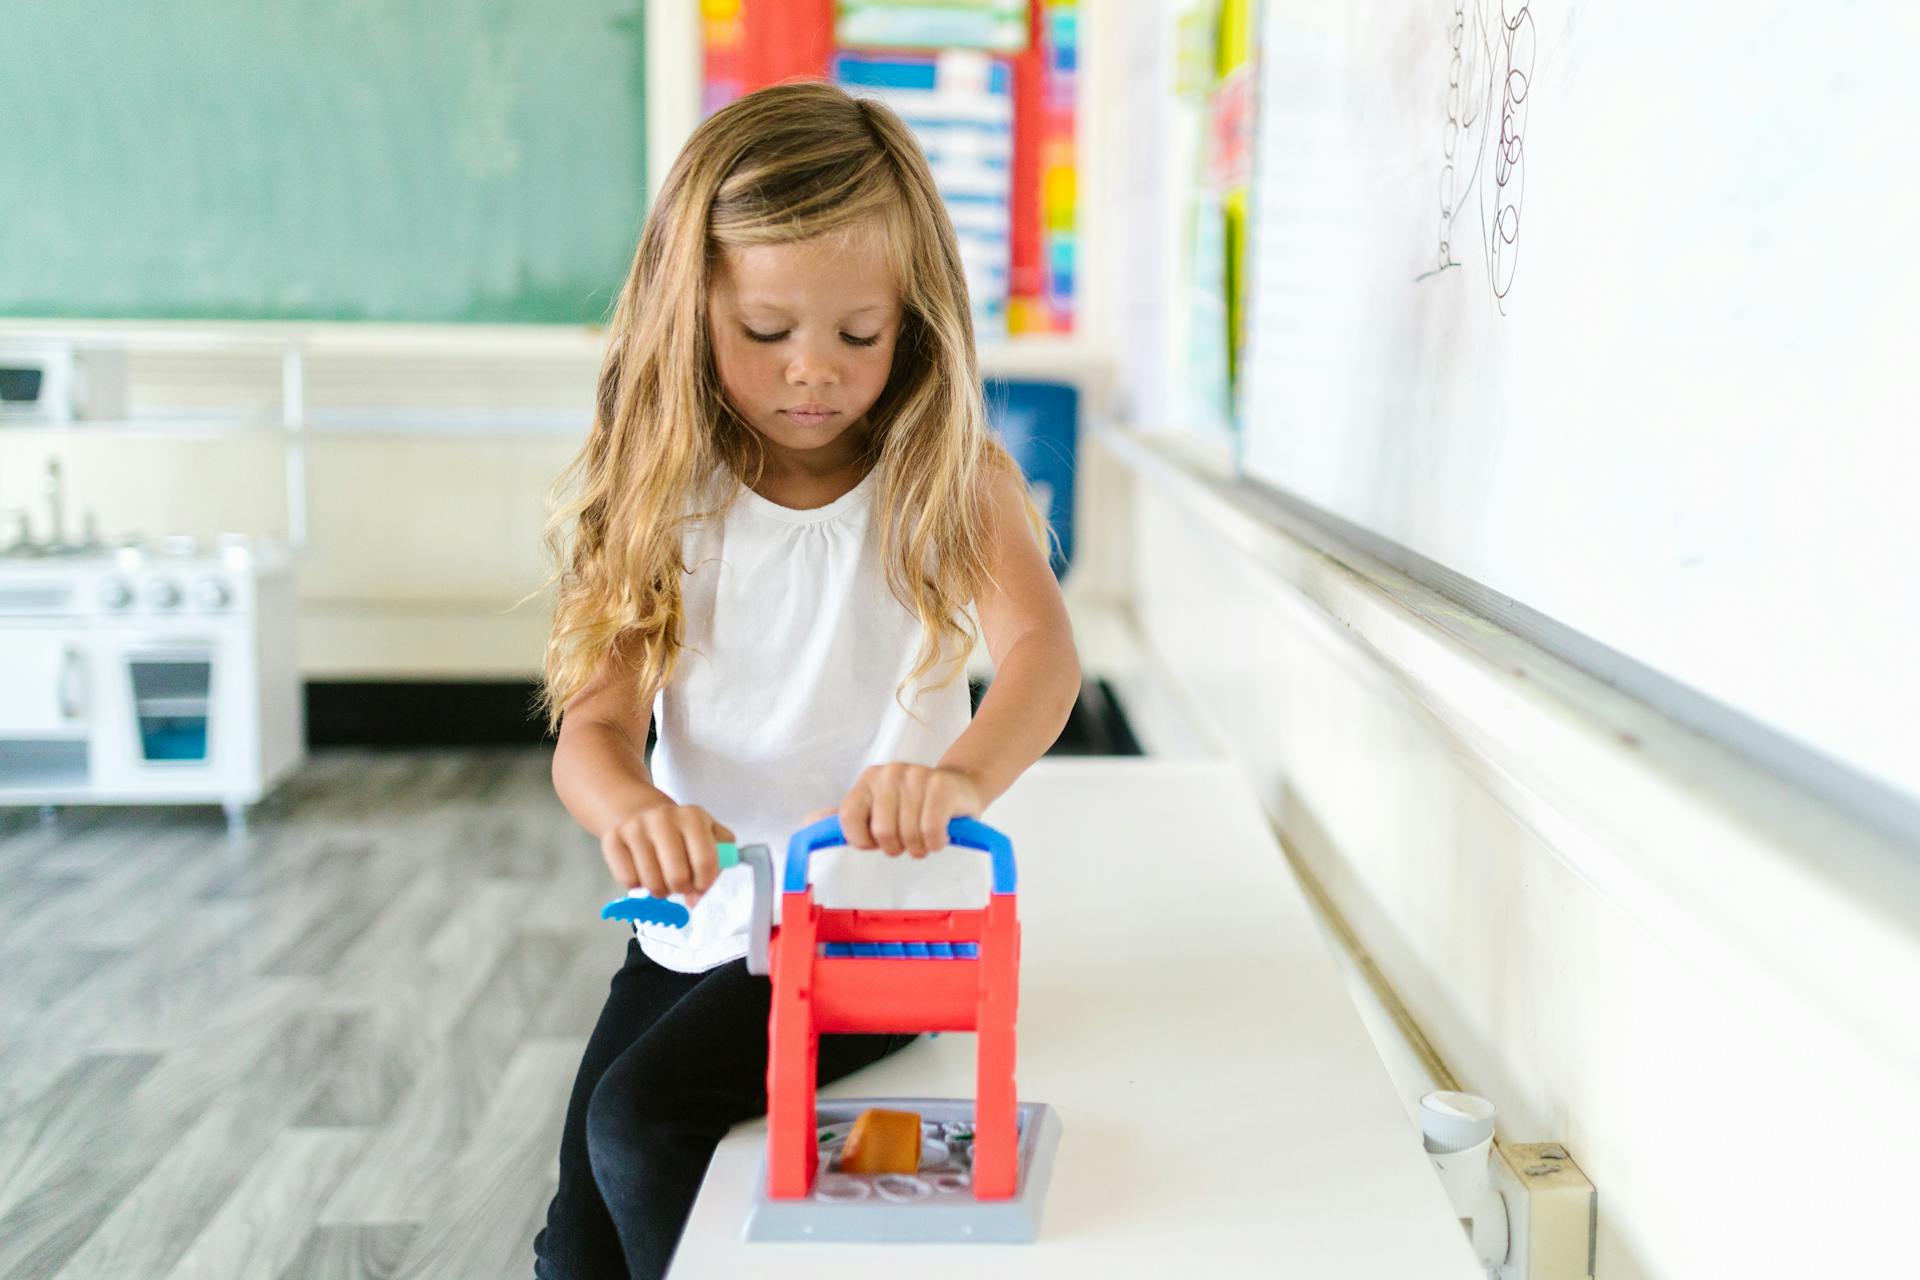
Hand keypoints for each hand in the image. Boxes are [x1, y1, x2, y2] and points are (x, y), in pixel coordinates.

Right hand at [599, 802, 734, 906]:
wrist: (642, 814)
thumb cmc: (680, 833)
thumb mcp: (710, 839)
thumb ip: (716, 868)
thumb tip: (695, 899)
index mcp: (692, 816)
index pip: (706, 861)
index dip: (705, 883)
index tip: (700, 885)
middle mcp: (662, 817)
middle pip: (678, 876)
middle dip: (681, 888)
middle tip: (680, 882)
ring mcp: (635, 827)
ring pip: (652, 883)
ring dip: (660, 889)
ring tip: (662, 876)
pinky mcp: (612, 839)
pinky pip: (628, 880)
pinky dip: (637, 884)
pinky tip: (642, 871)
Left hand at [807, 763, 983, 857]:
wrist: (960, 786)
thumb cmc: (915, 806)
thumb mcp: (879, 810)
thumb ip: (847, 818)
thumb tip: (808, 823)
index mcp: (867, 781)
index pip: (848, 817)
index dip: (862, 840)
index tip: (877, 843)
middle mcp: (889, 773)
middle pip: (882, 831)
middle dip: (896, 847)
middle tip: (907, 843)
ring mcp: (916, 775)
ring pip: (908, 833)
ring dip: (919, 848)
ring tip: (924, 841)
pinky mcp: (942, 785)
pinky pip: (931, 829)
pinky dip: (936, 843)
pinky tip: (939, 838)